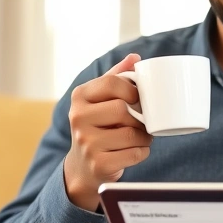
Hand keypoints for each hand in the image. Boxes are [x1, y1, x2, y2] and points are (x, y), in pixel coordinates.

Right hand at [63, 53, 152, 209]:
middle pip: (122, 109)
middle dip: (139, 117)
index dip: (132, 90)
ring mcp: (86, 143)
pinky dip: (142, 152)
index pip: (111, 83)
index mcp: (80, 96)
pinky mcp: (99, 164)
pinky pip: (134, 154)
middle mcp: (78, 118)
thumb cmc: (98, 125)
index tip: (138, 98)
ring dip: (144, 136)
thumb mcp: (100, 98)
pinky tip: (135, 150)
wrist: (82, 165)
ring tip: (141, 136)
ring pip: (131, 134)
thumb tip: (135, 58)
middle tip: (142, 122)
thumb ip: (116, 77)